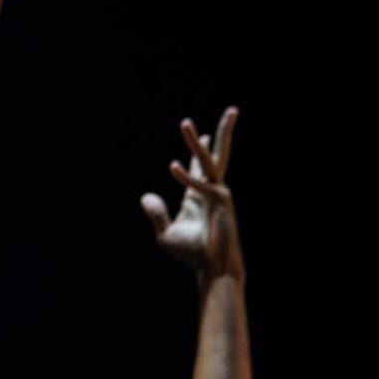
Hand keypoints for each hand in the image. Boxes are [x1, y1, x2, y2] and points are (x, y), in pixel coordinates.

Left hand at [141, 107, 242, 279]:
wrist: (211, 268)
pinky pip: (201, 186)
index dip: (198, 149)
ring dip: (194, 144)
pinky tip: (172, 167)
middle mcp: (211, 191)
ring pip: (208, 163)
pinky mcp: (219, 204)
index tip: (203, 134)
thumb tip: (146, 196)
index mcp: (199, 196)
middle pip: (217, 156)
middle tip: (233, 110)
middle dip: (223, 133)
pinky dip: (186, 177)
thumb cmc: (193, 254)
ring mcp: (218, 195)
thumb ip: (156, 214)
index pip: (200, 167)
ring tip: (186, 124)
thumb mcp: (165, 234)